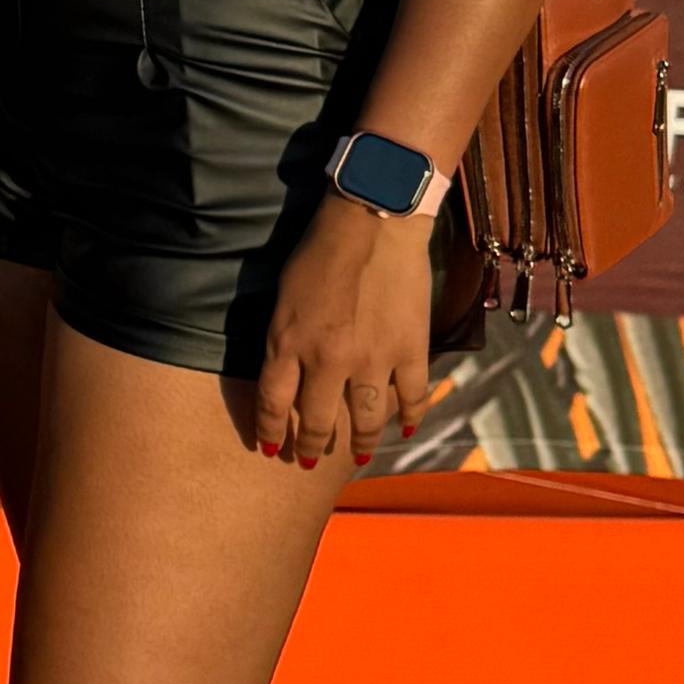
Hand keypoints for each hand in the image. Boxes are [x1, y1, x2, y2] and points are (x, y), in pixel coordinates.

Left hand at [255, 194, 434, 471]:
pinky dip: (409, 417)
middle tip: (310, 460)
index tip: (272, 448)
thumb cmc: (319, 252)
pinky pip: (412, 397)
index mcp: (288, 343)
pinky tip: (403, 430)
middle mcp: (328, 360)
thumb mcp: (284, 298)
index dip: (272, 431)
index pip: (274, 404)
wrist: (372, 222)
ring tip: (358, 457)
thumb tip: (287, 376)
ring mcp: (372, 359)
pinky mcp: (410, 350)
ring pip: (365, 419)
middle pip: (318, 420)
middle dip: (312, 447)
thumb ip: (284, 340)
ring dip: (360, 444)